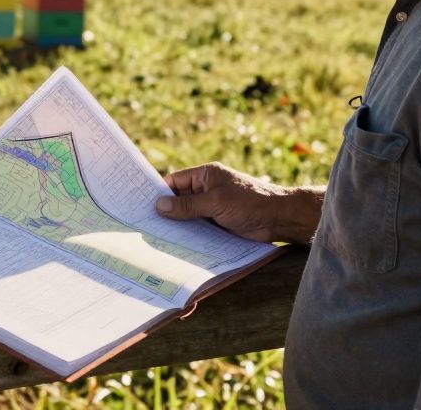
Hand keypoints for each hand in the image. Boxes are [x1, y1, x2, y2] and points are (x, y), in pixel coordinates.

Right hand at [155, 162, 323, 244]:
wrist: (278, 218)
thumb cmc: (249, 202)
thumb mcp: (215, 202)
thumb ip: (187, 204)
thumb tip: (160, 206)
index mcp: (205, 175)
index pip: (175, 181)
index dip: (160, 192)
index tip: (143, 205)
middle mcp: (207, 189)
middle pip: (179, 199)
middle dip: (167, 211)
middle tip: (145, 225)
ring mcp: (212, 207)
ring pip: (188, 215)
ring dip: (178, 225)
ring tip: (156, 237)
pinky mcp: (218, 223)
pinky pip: (198, 227)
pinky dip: (190, 234)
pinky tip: (177, 244)